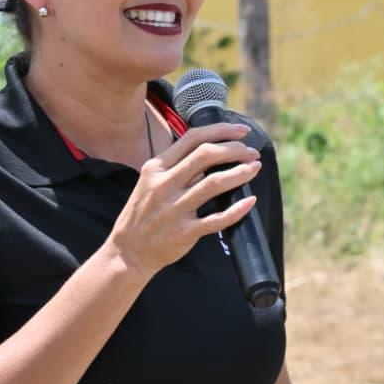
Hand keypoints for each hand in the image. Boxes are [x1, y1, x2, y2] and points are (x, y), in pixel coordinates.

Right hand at [109, 122, 260, 278]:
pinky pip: (217, 219)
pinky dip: (237, 210)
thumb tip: (211, 153)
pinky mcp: (184, 232)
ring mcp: (174, 209)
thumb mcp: (149, 183)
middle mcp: (164, 185)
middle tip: (252, 153)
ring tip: (255, 168)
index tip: (241, 132)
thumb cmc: (143, 214)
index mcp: (156, 168)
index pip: (192, 138)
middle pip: (206, 155)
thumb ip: (176, 167)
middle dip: (235, 150)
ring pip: (214, 183)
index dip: (221, 131)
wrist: (128, 252)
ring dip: (240, 173)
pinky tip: (249, 201)